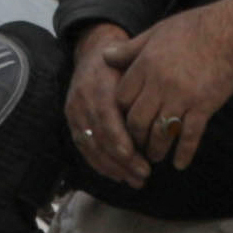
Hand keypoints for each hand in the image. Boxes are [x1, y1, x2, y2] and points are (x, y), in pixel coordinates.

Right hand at [65, 25, 143, 182]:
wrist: (93, 52)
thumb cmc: (122, 62)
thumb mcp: (133, 66)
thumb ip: (141, 88)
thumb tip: (159, 114)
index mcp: (98, 85)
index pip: (105, 117)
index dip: (118, 139)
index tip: (134, 156)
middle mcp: (82, 100)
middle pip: (99, 137)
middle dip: (121, 161)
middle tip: (144, 175)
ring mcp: (74, 112)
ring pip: (91, 147)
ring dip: (113, 168)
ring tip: (136, 180)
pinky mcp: (72, 122)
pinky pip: (84, 148)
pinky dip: (100, 165)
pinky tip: (118, 175)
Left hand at [97, 0, 232, 179]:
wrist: (231, 31)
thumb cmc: (193, 28)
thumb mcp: (156, 33)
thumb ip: (130, 49)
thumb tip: (104, 56)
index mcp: (145, 65)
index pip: (122, 98)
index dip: (120, 113)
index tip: (123, 121)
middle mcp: (159, 84)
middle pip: (137, 120)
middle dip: (134, 137)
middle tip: (136, 146)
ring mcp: (182, 97)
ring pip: (160, 133)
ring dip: (155, 149)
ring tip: (155, 156)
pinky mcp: (203, 106)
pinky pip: (190, 136)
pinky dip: (184, 153)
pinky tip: (180, 164)